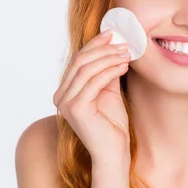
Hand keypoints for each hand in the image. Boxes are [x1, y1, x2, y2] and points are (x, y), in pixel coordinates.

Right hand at [53, 30, 131, 164]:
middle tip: (123, 43)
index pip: (78, 60)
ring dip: (109, 58)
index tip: (112, 34)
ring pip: (86, 69)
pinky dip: (110, 71)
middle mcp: (60, 97)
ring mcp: (65, 103)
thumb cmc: (112, 126)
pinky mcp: (75, 109)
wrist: (114, 153)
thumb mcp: (109, 92)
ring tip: (127, 53)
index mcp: (65, 92)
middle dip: (103, 49)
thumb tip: (114, 47)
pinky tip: (123, 66)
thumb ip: (106, 72)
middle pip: (80, 61)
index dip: (94, 45)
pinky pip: (94, 82)